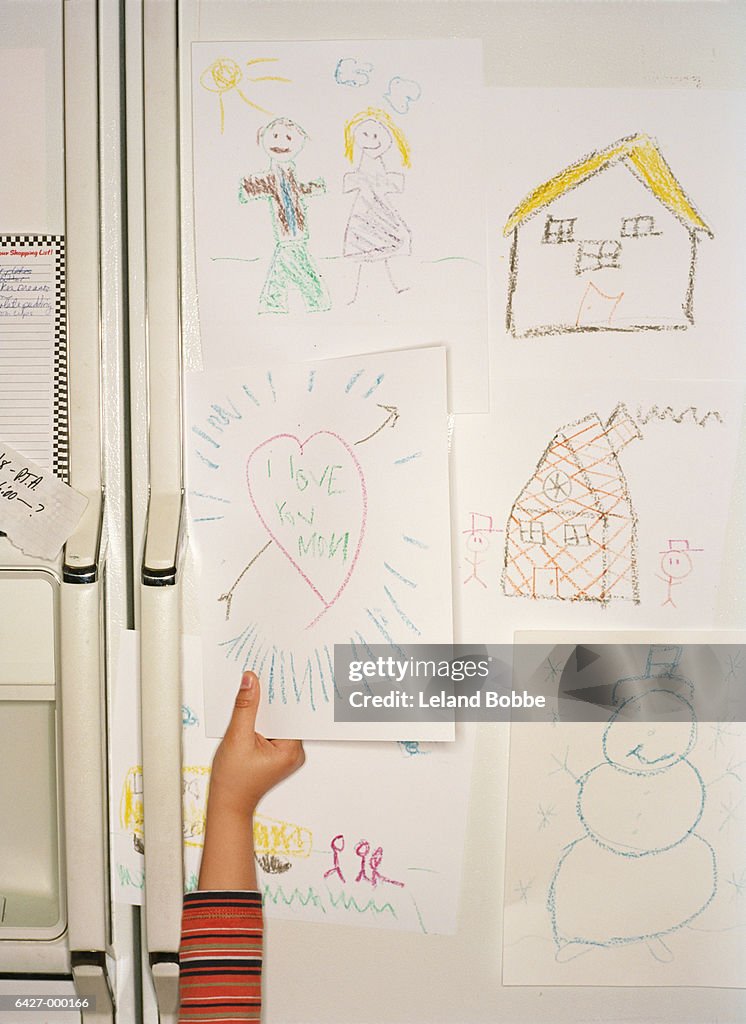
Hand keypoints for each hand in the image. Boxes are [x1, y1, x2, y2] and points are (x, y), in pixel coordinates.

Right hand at [198, 672, 303, 889]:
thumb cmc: (233, 781)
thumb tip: (251, 680)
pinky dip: (261, 720)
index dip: (282, 692)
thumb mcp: (237, 738)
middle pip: (285, 715)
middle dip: (271, 699)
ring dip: (265, 710)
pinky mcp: (276, 753)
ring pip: (278, 721)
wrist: (227, 805)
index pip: (291, 712)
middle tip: (261, 677)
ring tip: (253, 692)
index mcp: (291, 750)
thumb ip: (245, 707)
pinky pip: (272, 729)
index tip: (275, 673)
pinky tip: (250, 712)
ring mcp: (286, 753)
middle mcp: (294, 752)